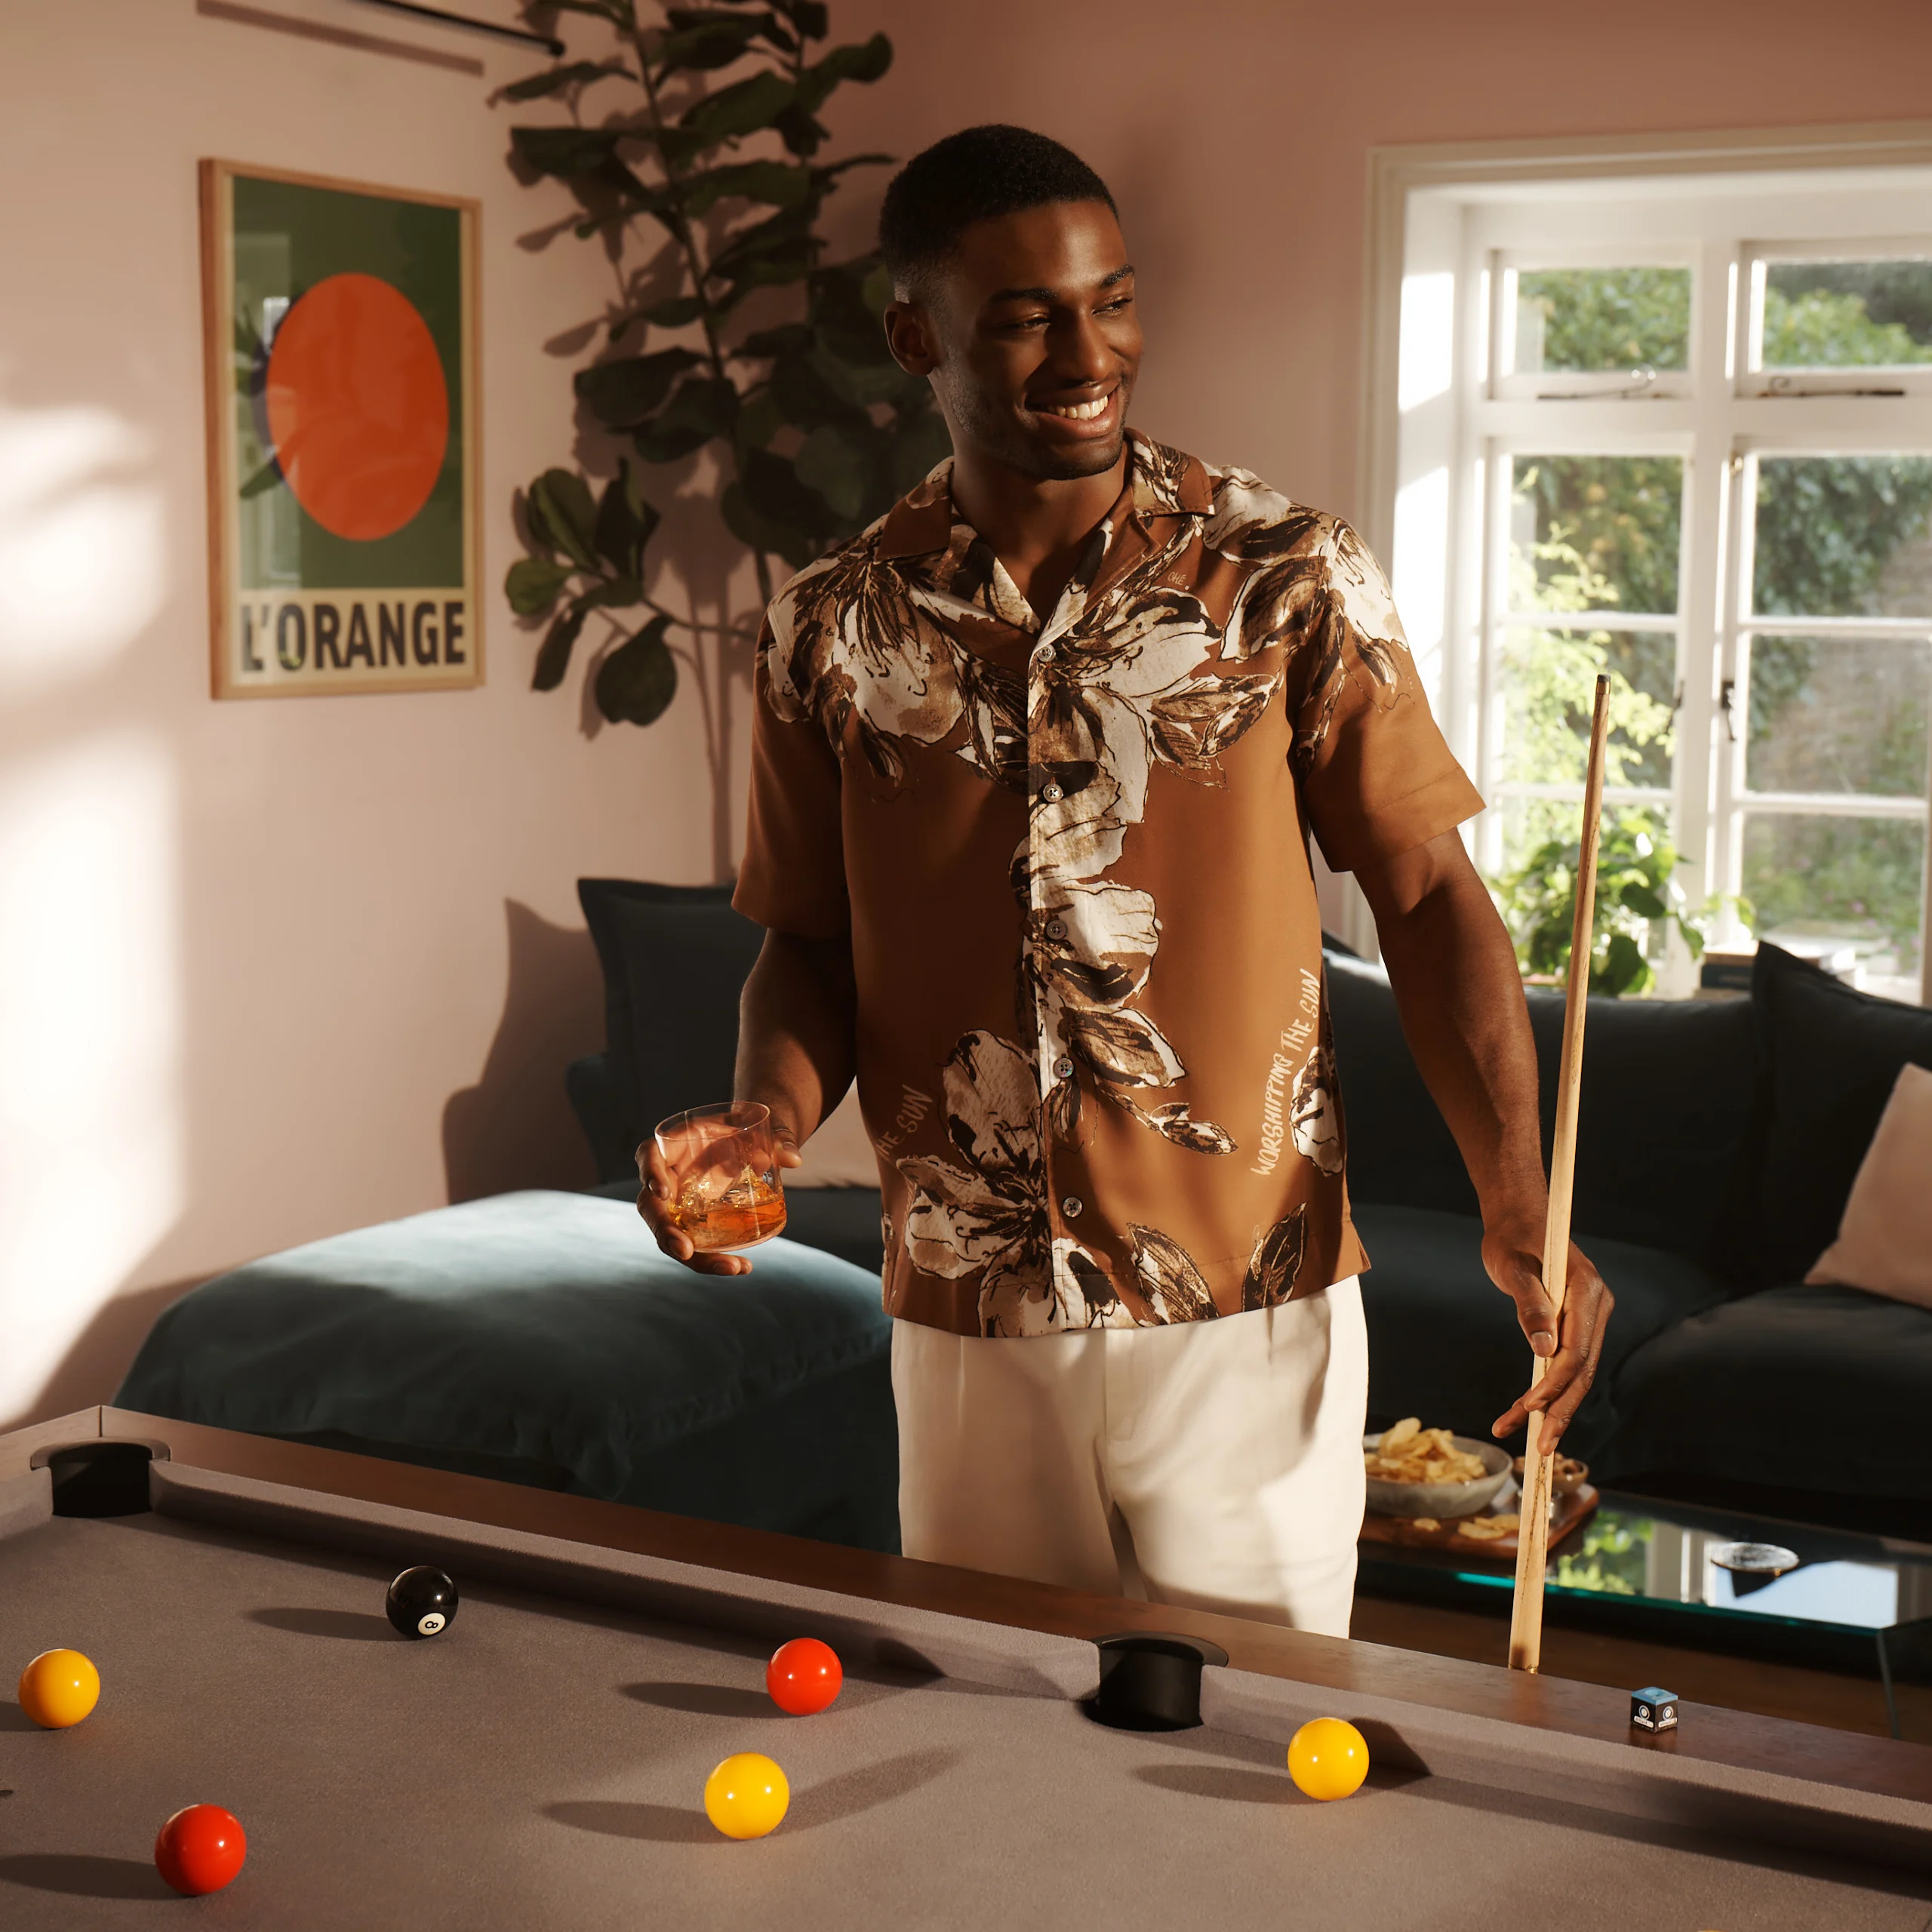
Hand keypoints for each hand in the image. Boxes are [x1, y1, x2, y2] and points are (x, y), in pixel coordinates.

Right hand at [634, 1118, 802, 1276]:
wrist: (747, 1141)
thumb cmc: (743, 1129)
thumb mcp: (759, 1128)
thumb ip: (778, 1139)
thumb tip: (794, 1159)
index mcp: (674, 1144)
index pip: (648, 1154)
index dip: (650, 1173)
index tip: (663, 1193)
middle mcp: (668, 1176)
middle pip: (652, 1207)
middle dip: (665, 1232)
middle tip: (685, 1251)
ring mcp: (677, 1202)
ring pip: (672, 1235)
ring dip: (697, 1257)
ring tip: (732, 1267)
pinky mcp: (692, 1221)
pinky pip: (695, 1243)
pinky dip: (714, 1258)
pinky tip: (741, 1266)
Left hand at [1482, 1226, 1613, 1450]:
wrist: (1518, 1218)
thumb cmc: (1513, 1238)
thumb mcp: (1514, 1267)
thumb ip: (1530, 1305)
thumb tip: (1543, 1349)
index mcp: (1589, 1292)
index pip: (1577, 1351)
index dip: (1554, 1383)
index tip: (1529, 1406)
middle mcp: (1598, 1308)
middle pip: (1583, 1371)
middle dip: (1560, 1410)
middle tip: (1541, 1447)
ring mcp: (1591, 1319)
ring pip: (1577, 1374)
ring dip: (1555, 1408)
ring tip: (1534, 1443)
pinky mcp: (1578, 1326)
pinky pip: (1567, 1364)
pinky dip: (1550, 1390)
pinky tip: (1530, 1415)